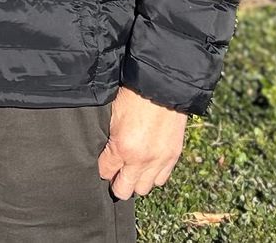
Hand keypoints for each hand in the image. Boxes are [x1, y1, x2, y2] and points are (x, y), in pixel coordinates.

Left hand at [96, 85, 187, 199]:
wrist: (162, 85)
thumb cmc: (133, 95)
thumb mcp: (112, 115)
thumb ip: (108, 138)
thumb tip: (102, 151)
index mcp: (122, 148)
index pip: (105, 173)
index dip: (102, 169)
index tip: (103, 163)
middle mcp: (141, 160)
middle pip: (123, 190)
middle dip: (116, 183)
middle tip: (115, 171)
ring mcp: (159, 161)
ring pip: (143, 189)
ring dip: (136, 180)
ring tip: (132, 168)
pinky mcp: (173, 157)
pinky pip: (161, 180)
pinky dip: (153, 175)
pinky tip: (147, 164)